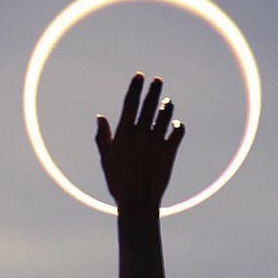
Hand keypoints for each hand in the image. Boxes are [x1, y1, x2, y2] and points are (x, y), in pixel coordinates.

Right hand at [95, 72, 184, 213]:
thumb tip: (100, 117)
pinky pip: (178, 130)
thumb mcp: (106, 159)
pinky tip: (175, 124)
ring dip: (167, 106)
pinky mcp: (170, 151)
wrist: (138, 201)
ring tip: (167, 102)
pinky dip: (178, 124)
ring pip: (166, 115)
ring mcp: (157, 141)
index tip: (140, 76)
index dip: (135, 87)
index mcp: (124, 134)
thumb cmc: (118, 182)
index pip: (130, 103)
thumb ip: (103, 137)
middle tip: (158, 81)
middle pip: (149, 105)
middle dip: (154, 90)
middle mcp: (141, 134)